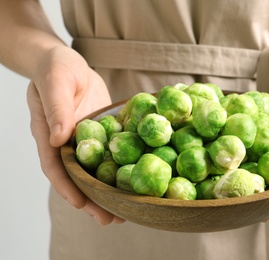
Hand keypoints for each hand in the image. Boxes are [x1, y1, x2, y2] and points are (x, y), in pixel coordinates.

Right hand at [27, 45, 123, 224]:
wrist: (68, 62)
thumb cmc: (56, 68)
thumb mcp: (55, 83)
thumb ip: (57, 109)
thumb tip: (60, 138)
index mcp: (49, 135)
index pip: (55, 167)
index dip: (67, 187)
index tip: (81, 204)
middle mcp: (67, 143)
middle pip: (78, 177)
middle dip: (93, 199)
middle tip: (110, 219)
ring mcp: (86, 140)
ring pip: (96, 170)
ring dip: (109, 190)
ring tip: (127, 211)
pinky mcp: (102, 133)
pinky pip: (112, 153)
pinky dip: (121, 168)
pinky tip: (137, 179)